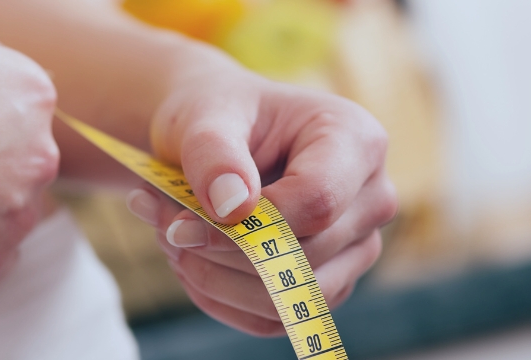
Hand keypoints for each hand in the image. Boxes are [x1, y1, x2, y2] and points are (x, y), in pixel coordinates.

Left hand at [126, 65, 395, 335]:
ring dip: (211, 278)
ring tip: (167, 235)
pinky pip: (269, 319)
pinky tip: (187, 259)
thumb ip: (214, 154)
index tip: (179, 225)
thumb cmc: (218, 113)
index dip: (248, 226)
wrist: (218, 133)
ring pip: (286, 300)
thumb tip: (231, 208)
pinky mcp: (327, 285)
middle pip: (304, 258)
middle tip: (158, 221)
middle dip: (218, 251)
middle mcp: (372, 199)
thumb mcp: (205, 115)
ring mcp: (356, 248)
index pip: (317, 202)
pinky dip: (216, 296)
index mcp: (357, 140)